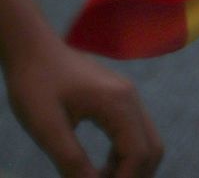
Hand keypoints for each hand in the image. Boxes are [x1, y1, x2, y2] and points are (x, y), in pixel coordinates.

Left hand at [4, 28, 162, 175]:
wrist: (32, 48)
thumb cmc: (35, 84)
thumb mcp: (47, 128)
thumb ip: (71, 161)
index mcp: (117, 103)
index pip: (138, 153)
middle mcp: (129, 97)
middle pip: (152, 148)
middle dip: (134, 176)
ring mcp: (126, 95)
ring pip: (146, 140)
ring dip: (130, 168)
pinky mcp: (118, 97)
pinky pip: (133, 132)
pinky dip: (124, 155)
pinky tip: (100, 168)